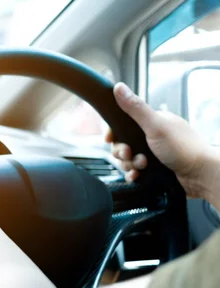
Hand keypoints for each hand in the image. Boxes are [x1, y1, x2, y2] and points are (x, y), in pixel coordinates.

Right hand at [106, 82, 218, 198]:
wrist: (200, 175)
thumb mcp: (156, 125)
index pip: (123, 124)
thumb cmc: (184, 148)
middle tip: (129, 154)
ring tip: (142, 166)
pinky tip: (138, 176)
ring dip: (130, 164)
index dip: (114, 133)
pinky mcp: (153, 169)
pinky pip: (134, 172)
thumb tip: (119, 88)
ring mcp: (153, 154)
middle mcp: (152, 137)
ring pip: (127, 159)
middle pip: (122, 144)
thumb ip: (135, 108)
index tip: (110, 139)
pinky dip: (133, 175)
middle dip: (122, 152)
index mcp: (153, 122)